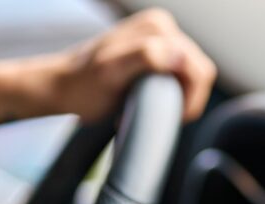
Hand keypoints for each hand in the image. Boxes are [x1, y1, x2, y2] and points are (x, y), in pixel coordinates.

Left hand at [0, 8, 215, 138]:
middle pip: (200, 71)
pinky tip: (150, 99)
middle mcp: (162, 27)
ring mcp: (162, 38)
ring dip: (179, 98)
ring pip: (194, 76)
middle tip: (159, 115)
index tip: (167, 117)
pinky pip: (183, 75)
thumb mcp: (111, 73)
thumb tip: (178, 52)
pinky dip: (173, 93)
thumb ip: (146, 56)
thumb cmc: (83, 87)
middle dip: (186, 99)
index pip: (198, 68)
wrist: (64, 87)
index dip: (190, 100)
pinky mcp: (160, 51)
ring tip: (151, 108)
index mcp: (158, 28)